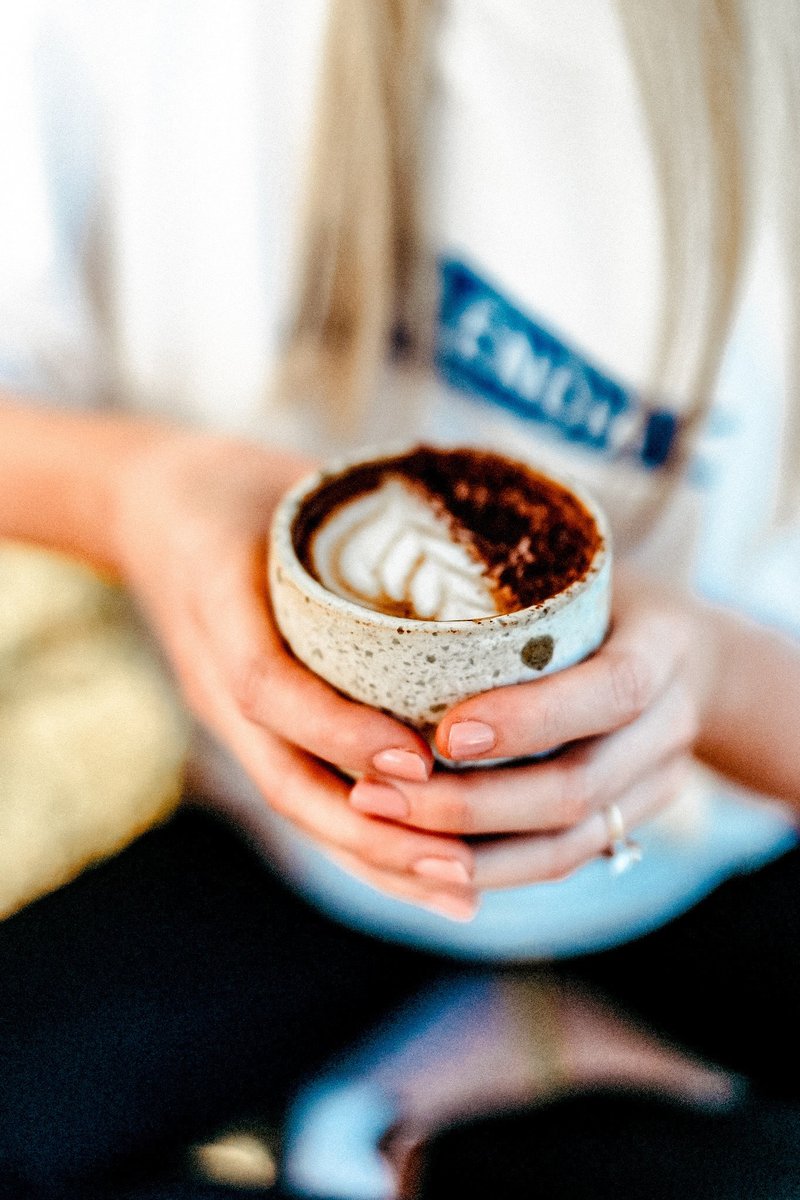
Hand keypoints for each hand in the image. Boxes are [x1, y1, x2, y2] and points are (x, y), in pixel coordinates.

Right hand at [113, 431, 477, 918]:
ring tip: (460, 890)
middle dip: (374, 832)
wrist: (146, 504)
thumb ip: (362, 506)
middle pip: (285, 777)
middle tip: (460, 868)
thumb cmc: (225, 486)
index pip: (266, 686)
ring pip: (297, 800)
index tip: (416, 758)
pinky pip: (302, 788)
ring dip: (376, 856)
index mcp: (218, 605)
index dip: (338, 728)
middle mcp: (219, 677)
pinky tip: (423, 869)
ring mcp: (229, 709)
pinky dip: (359, 836)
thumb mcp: (279, 480)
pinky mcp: (251, 721)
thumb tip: (484, 531)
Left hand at [351, 567, 715, 891]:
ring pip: (570, 844)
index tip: (445, 731)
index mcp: (664, 647)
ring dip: (471, 851)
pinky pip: (564, 860)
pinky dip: (494, 869)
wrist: (692, 659)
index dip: (533, 719)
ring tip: (386, 832)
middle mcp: (672, 724)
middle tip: (374, 795)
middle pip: (580, 787)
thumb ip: (511, 578)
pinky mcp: (632, 820)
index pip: (614, 689)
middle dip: (471, 804)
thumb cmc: (605, 596)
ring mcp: (659, 782)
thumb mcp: (576, 568)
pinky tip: (426, 864)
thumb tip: (384, 593)